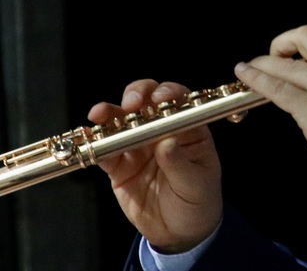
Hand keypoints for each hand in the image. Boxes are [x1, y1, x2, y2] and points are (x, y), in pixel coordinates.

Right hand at [88, 80, 222, 252]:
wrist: (179, 233)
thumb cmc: (198, 201)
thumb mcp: (196, 183)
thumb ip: (180, 163)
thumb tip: (167, 143)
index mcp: (188, 129)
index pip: (178, 101)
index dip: (167, 93)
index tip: (159, 98)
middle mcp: (161, 131)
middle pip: (146, 102)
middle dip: (136, 95)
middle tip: (130, 104)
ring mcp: (138, 146)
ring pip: (121, 121)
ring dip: (109, 114)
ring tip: (99, 114)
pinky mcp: (119, 166)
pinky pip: (104, 151)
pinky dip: (94, 144)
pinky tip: (88, 139)